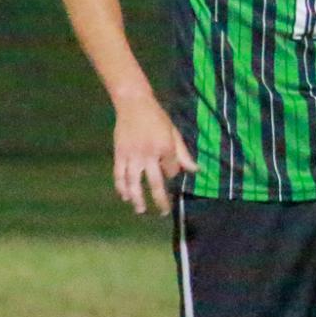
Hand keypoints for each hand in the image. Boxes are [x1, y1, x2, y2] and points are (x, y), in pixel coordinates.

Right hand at [112, 92, 197, 214]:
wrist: (134, 104)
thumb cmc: (157, 118)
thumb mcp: (174, 133)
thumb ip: (183, 154)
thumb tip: (196, 171)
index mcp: (165, 148)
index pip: (171, 170)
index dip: (172, 174)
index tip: (170, 174)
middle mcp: (149, 154)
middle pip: (155, 182)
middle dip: (160, 199)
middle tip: (164, 212)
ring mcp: (132, 155)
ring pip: (134, 182)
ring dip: (137, 198)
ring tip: (140, 210)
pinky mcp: (119, 154)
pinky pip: (119, 174)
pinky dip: (121, 187)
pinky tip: (125, 196)